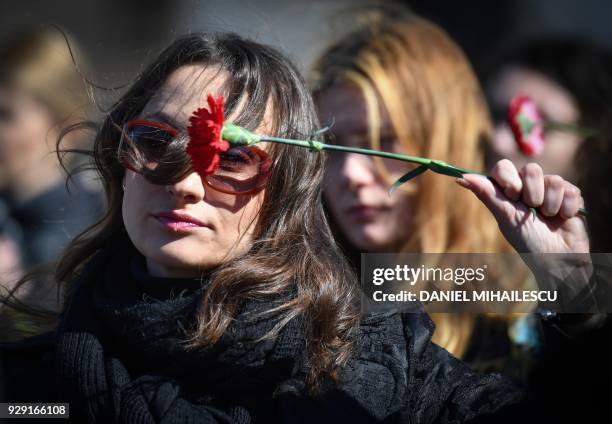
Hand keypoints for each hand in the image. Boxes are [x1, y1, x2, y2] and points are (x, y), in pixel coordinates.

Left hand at [456, 159, 588, 254]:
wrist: (557, 259)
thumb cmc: (527, 240)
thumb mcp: (505, 217)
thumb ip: (487, 194)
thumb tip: (460, 177)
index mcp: (509, 189)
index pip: (504, 167)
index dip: (509, 178)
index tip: (512, 195)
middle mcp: (530, 186)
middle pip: (531, 169)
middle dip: (532, 193)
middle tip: (532, 209)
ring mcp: (551, 190)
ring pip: (554, 180)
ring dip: (550, 204)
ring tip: (549, 218)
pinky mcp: (572, 196)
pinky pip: (571, 191)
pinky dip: (566, 209)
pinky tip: (563, 219)